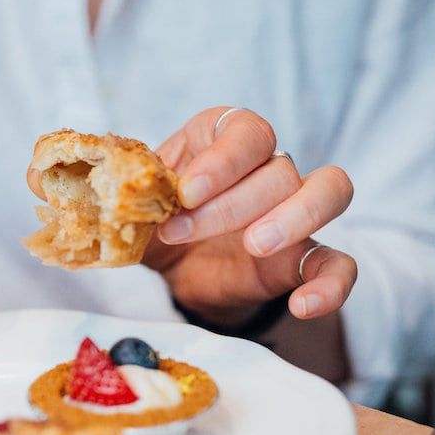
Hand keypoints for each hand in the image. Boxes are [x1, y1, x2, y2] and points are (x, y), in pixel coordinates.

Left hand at [146, 107, 356, 322]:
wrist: (172, 266)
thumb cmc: (154, 217)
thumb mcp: (133, 201)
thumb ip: (125, 191)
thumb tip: (94, 188)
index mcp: (221, 139)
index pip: (245, 130)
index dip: (223, 158)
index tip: (187, 190)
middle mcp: (266, 166)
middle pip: (278, 168)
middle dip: (229, 204)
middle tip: (180, 231)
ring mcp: (292, 211)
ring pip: (328, 191)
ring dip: (294, 217)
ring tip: (253, 244)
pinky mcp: (303, 258)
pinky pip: (339, 264)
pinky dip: (331, 284)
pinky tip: (303, 304)